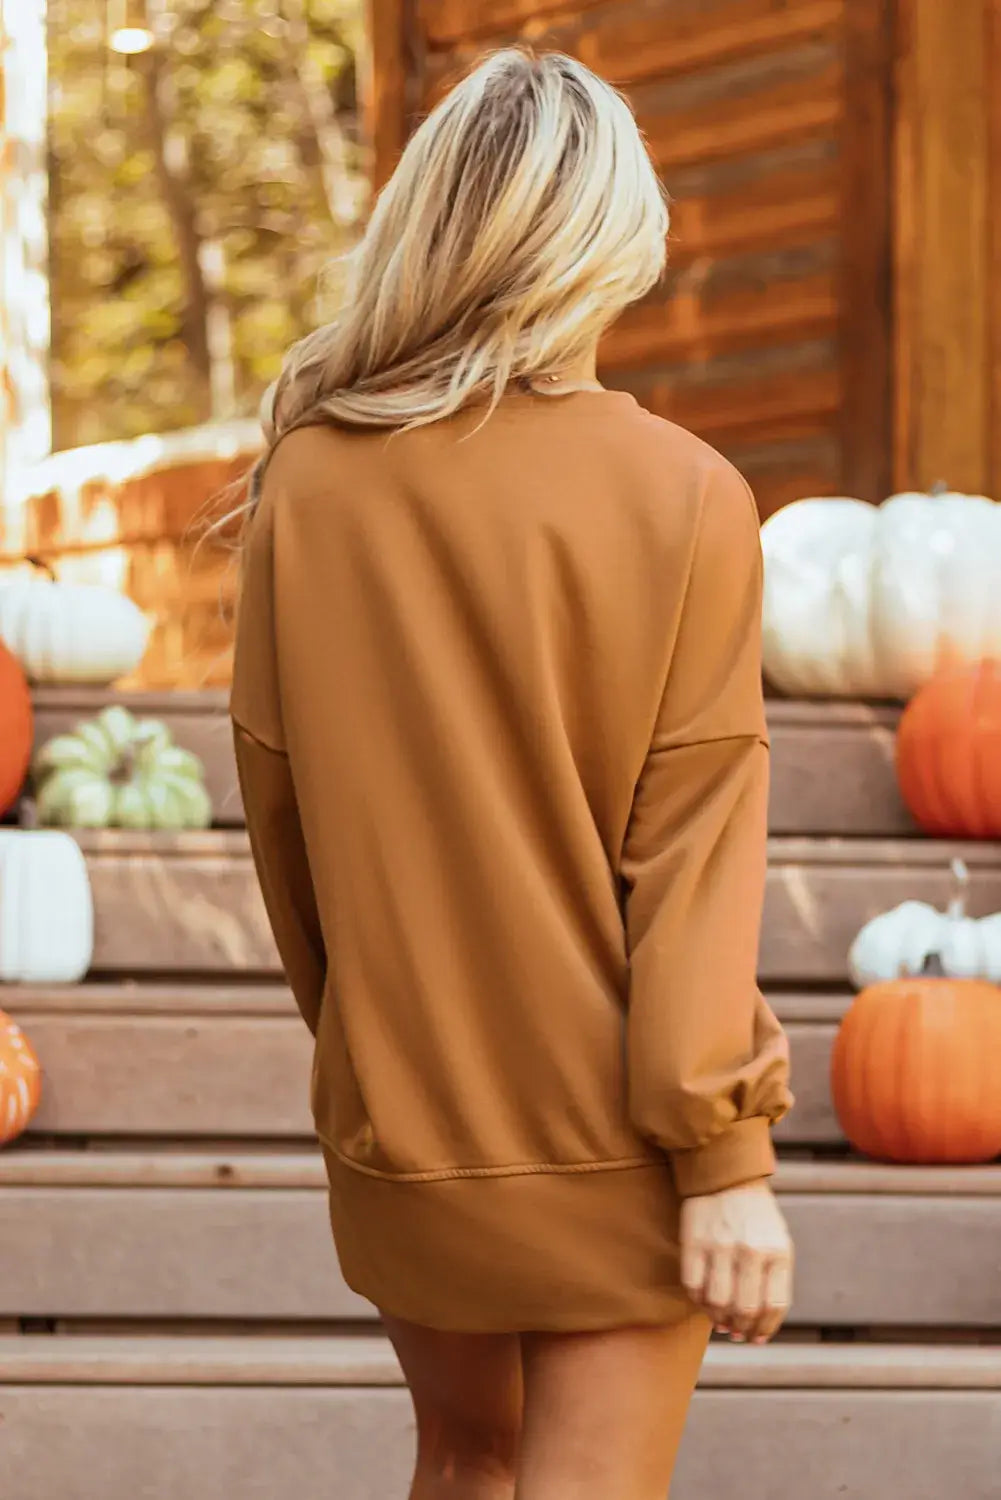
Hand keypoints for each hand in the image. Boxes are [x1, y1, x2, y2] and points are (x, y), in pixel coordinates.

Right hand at [680, 1180, 792, 1343]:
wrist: (727, 1176)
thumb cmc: (756, 1217)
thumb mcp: (778, 1242)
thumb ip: (775, 1281)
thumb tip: (759, 1327)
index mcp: (777, 1251)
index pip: (774, 1306)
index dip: (765, 1329)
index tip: (757, 1338)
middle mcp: (750, 1250)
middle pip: (744, 1309)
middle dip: (741, 1329)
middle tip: (737, 1332)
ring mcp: (720, 1246)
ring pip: (717, 1302)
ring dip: (718, 1319)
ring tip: (720, 1320)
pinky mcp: (694, 1242)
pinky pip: (693, 1286)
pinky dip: (698, 1301)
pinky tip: (704, 1301)